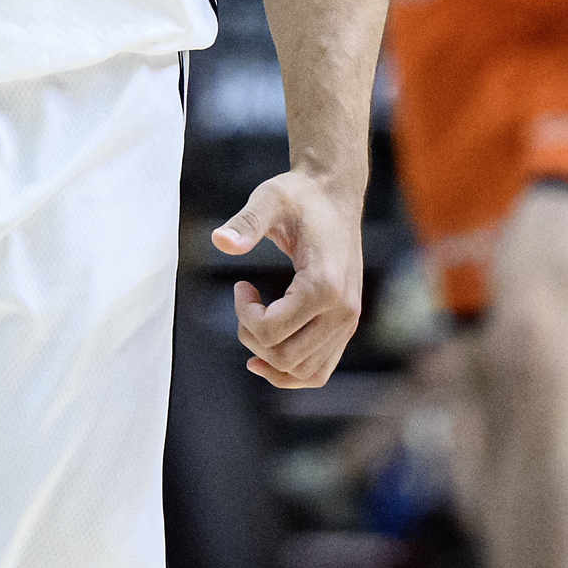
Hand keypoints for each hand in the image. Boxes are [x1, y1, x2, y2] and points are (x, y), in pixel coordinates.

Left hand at [211, 169, 363, 388]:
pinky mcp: (346, 327)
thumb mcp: (270, 199)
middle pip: (285, 358)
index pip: (272, 332)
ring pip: (304, 373)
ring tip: (256, 324)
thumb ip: (246, 222)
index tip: (241, 285)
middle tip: (247, 303)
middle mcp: (343, 311)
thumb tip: (220, 241)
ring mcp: (348, 323)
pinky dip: (291, 372)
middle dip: (253, 337)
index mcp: (325, 286)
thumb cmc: (300, 197)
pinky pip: (319, 371)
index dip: (244, 315)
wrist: (334, 194)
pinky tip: (265, 355)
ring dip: (270, 358)